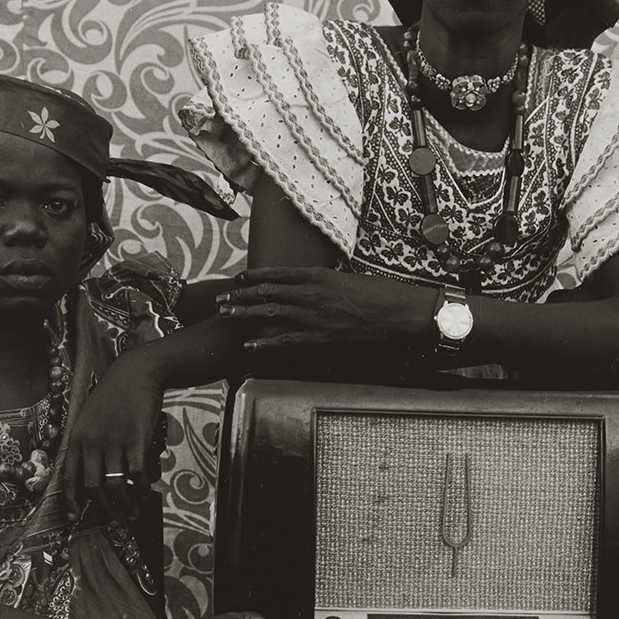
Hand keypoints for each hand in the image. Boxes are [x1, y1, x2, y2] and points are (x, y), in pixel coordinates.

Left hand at [63, 350, 164, 513]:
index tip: (75, 518)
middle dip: (104, 509)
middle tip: (114, 521)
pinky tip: (145, 493)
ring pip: (115, 484)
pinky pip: (137, 473)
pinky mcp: (135, 439)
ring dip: (125, 504)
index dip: (71, 501)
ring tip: (132, 512)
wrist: (135, 373)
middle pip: (93, 487)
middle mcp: (92, 442)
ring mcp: (114, 441)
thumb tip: (93, 473)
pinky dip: (141, 488)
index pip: (69, 476)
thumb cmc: (113, 396)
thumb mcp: (89, 417)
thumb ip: (87, 443)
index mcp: (77, 438)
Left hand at [217, 267, 431, 350]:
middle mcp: (310, 293)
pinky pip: (285, 340)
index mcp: (318, 275)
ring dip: (245, 314)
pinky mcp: (320, 337)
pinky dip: (265, 343)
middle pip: (267, 292)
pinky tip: (249, 345)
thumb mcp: (349, 278)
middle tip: (221, 300)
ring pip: (270, 313)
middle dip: (241, 296)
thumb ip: (327, 281)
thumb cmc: (379, 293)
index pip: (277, 274)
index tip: (239, 279)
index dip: (255, 277)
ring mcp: (313, 315)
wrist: (397, 311)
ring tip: (225, 315)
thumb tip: (315, 282)